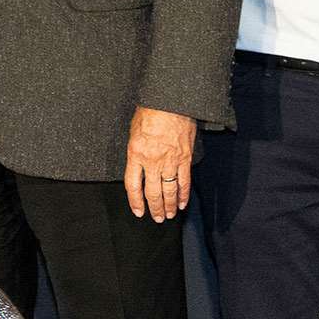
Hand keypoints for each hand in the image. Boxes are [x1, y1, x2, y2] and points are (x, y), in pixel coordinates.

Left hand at [122, 107, 195, 221]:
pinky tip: (182, 203)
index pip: (133, 185)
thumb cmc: (150, 110)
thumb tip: (138, 166)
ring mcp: (170, 161)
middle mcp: (152, 161)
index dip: (135, 201)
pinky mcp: (185, 158)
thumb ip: (135, 151)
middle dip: (155, 208)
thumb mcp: (133, 130)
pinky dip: (183, 195)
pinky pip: (184, 182)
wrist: (171, 100)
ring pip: (169, 190)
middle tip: (157, 218)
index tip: (138, 212)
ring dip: (169, 206)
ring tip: (169, 215)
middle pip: (152, 192)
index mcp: (136, 153)